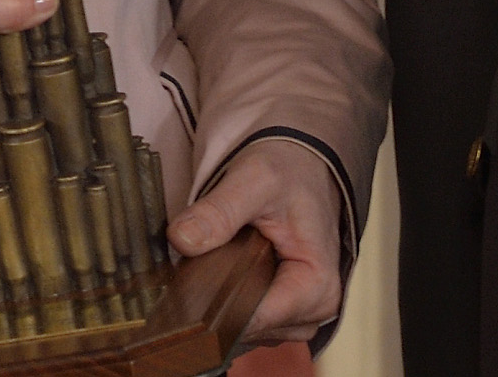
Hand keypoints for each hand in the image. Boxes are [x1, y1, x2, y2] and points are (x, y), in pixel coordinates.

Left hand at [164, 135, 346, 347]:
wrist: (301, 167)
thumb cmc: (289, 173)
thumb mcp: (254, 180)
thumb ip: (219, 211)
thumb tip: (181, 239)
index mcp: (316, 286)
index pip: (257, 319)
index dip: (215, 309)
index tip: (181, 293)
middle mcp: (313, 310)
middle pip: (250, 329)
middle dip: (215, 305)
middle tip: (186, 273)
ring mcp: (298, 315)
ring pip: (244, 331)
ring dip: (219, 306)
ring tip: (201, 271)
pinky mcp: (282, 310)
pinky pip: (246, 323)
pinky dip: (226, 305)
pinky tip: (212, 279)